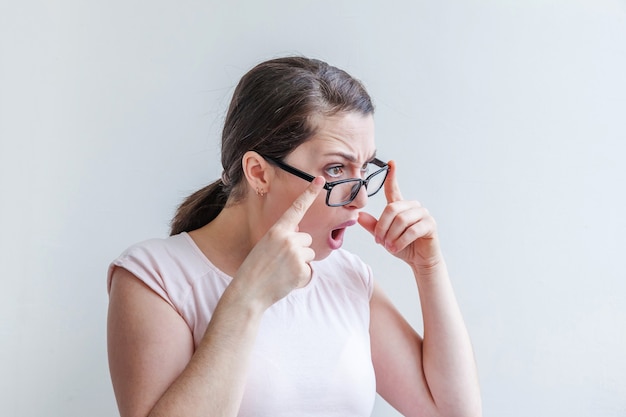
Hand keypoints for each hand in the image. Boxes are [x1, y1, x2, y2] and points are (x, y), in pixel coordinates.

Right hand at [234, 177, 324, 307]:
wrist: (249, 291)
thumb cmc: (255, 268)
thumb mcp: (265, 244)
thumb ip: (283, 235)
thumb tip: (300, 232)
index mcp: (277, 230)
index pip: (297, 208)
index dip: (310, 193)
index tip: (321, 181)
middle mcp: (288, 239)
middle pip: (307, 239)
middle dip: (299, 249)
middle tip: (280, 261)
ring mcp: (296, 255)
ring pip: (310, 254)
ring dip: (301, 262)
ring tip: (282, 270)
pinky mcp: (302, 271)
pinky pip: (309, 270)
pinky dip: (301, 276)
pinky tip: (286, 280)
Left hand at [358, 161, 442, 269]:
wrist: (420, 261)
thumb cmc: (403, 246)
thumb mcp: (384, 237)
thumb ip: (372, 226)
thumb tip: (358, 215)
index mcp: (400, 206)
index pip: (394, 189)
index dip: (392, 176)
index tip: (391, 163)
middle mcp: (412, 207)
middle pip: (392, 209)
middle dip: (382, 227)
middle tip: (379, 241)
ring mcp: (423, 214)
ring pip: (401, 220)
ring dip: (391, 236)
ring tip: (389, 246)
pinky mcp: (430, 225)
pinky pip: (412, 230)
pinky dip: (401, 241)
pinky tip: (396, 248)